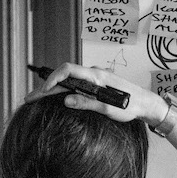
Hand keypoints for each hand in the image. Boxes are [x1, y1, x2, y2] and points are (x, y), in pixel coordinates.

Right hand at [24, 63, 166, 126]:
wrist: (146, 104)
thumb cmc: (132, 106)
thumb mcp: (109, 108)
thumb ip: (87, 103)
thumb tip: (66, 100)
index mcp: (97, 76)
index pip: (68, 70)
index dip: (53, 78)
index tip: (42, 91)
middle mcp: (94, 73)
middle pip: (65, 76)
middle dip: (47, 87)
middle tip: (30, 98)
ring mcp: (96, 78)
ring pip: (70, 80)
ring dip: (54, 88)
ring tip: (38, 98)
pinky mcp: (98, 84)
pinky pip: (77, 84)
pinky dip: (64, 89)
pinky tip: (56, 96)